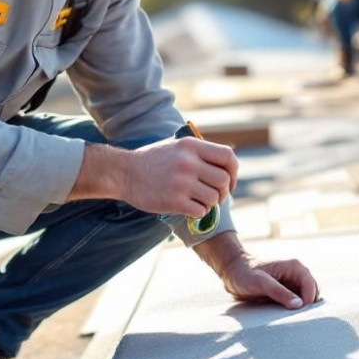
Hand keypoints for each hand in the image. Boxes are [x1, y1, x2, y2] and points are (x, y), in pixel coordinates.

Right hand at [121, 137, 237, 217]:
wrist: (124, 172)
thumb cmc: (153, 160)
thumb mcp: (177, 146)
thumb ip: (200, 153)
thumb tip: (227, 167)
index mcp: (191, 146)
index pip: (228, 157)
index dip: (234, 172)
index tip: (229, 182)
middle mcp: (188, 162)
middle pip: (224, 181)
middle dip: (223, 192)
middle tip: (214, 196)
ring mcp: (181, 182)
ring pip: (214, 198)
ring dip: (210, 203)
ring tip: (198, 201)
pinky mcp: (174, 201)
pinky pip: (200, 211)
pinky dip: (198, 212)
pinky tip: (189, 208)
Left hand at [220, 255, 320, 309]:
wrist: (232, 272)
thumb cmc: (244, 274)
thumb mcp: (260, 283)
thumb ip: (279, 292)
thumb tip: (299, 304)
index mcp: (294, 267)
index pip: (311, 285)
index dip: (309, 299)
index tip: (300, 312)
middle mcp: (296, 275)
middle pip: (313, 293)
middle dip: (309, 305)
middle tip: (298, 319)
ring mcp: (293, 284)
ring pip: (307, 299)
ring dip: (303, 309)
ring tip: (293, 319)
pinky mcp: (287, 293)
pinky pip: (297, 303)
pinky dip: (296, 310)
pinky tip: (288, 317)